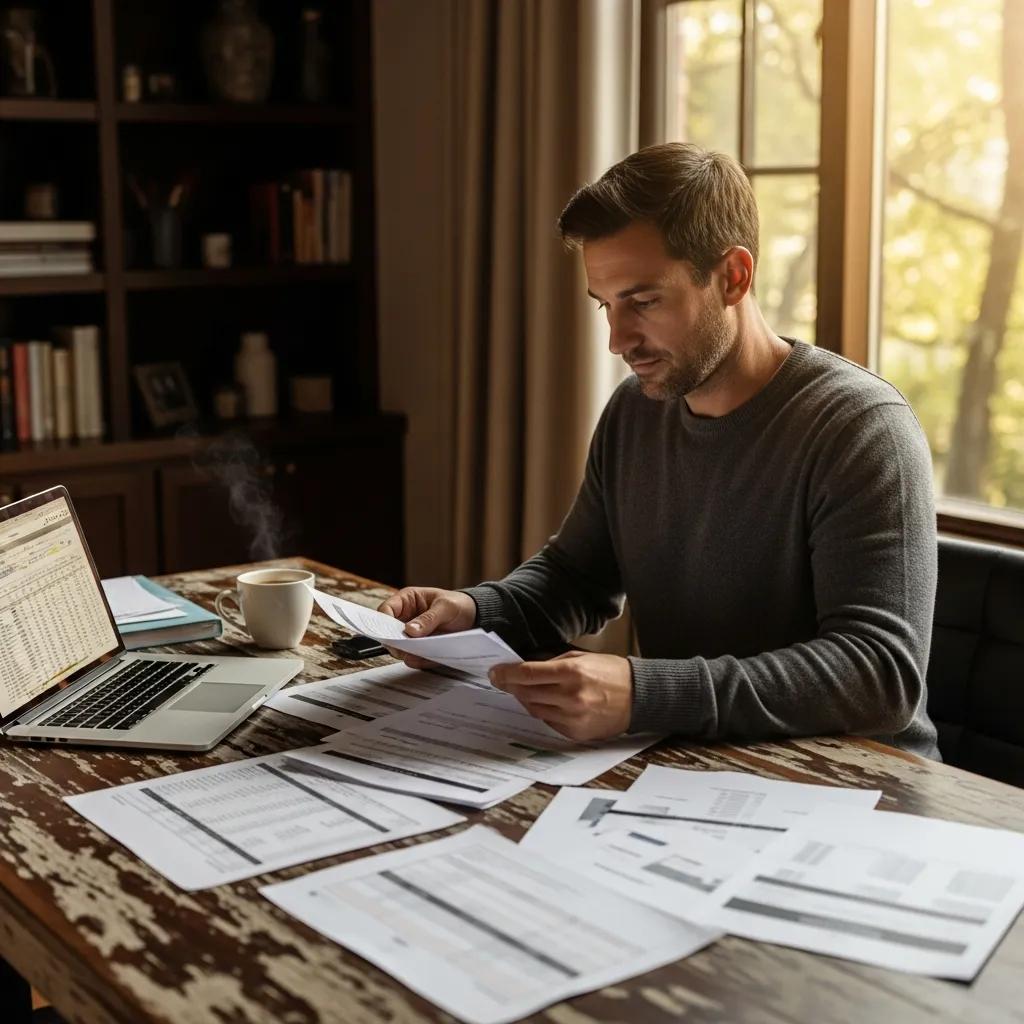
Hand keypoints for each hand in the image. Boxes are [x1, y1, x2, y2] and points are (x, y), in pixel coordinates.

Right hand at [377, 587, 476, 670]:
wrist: (475, 617)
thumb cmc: (459, 604)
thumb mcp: (446, 607)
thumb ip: (428, 618)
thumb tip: (410, 630)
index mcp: (407, 600)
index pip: (386, 610)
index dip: (382, 622)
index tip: (388, 633)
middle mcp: (406, 618)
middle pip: (388, 633)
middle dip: (395, 642)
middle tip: (404, 648)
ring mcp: (412, 635)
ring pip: (399, 648)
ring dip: (407, 653)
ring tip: (418, 654)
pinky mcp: (420, 648)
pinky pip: (414, 658)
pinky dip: (419, 660)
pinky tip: (427, 658)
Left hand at [489, 651, 632, 741]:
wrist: (639, 696)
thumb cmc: (611, 673)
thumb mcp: (581, 657)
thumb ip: (552, 661)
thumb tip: (526, 664)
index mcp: (571, 672)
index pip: (528, 674)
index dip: (507, 674)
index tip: (496, 673)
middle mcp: (570, 697)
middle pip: (527, 693)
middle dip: (511, 686)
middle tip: (502, 680)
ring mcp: (573, 718)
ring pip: (535, 709)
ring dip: (525, 699)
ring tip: (523, 690)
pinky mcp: (576, 733)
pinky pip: (549, 722)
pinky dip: (543, 711)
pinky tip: (545, 703)